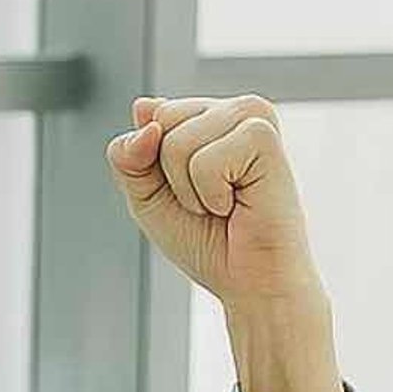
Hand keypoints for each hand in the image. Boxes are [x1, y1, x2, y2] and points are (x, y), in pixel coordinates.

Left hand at [105, 95, 322, 308]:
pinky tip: (238, 203)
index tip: (190, 191)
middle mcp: (233, 109)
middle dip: (171, 175)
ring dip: (191, 189)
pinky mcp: (264, 137)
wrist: (250, 282)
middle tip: (209, 200)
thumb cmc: (208, 240)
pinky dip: (211, 195)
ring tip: (224, 203)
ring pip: (177, 141)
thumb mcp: (146, 196)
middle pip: (161, 121)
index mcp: (209, 115)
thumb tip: (142, 110)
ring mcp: (253, 118)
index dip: (154, 165)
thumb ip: (128, 154)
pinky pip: (204, 162)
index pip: (150, 116)